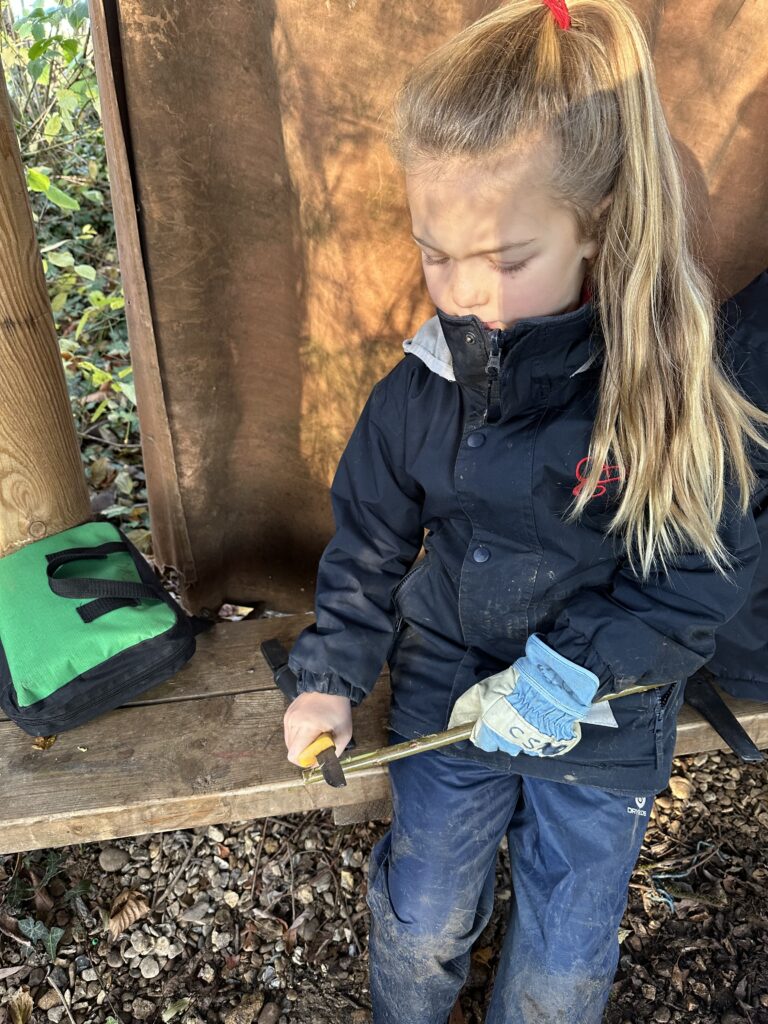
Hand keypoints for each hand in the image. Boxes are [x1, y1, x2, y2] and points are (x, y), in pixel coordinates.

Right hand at [283, 691, 352, 766]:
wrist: (329, 686)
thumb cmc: (338, 710)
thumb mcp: (344, 734)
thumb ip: (334, 752)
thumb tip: (321, 763)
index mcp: (307, 727)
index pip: (294, 754)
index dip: (304, 761)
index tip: (315, 757)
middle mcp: (294, 722)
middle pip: (291, 750)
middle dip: (303, 752)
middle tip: (317, 745)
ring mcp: (289, 717)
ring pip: (289, 742)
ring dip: (300, 744)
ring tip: (314, 735)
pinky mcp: (287, 714)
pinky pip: (289, 733)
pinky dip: (297, 735)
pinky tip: (309, 729)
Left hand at [447, 634, 598, 757]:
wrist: (552, 684)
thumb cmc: (517, 684)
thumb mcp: (485, 689)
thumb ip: (469, 706)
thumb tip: (454, 721)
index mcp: (493, 731)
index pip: (481, 741)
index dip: (482, 728)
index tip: (486, 717)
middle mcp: (510, 743)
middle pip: (500, 744)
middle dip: (500, 731)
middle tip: (508, 710)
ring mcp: (531, 746)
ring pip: (519, 745)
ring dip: (518, 734)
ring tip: (525, 714)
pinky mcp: (550, 745)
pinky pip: (538, 744)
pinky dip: (536, 735)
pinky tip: (540, 719)